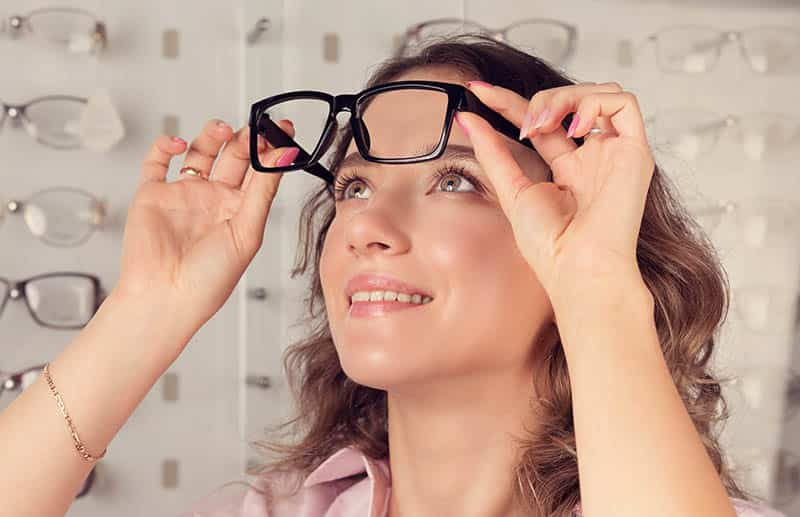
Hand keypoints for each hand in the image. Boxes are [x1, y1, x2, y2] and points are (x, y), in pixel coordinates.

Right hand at [113, 118, 297, 338]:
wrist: (165, 298)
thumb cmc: (209, 279)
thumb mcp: (247, 232)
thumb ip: (262, 192)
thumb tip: (282, 157)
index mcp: (239, 211)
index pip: (259, 172)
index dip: (271, 149)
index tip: (283, 126)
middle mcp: (213, 200)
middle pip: (232, 157)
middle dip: (245, 138)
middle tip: (255, 124)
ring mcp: (183, 195)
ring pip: (199, 153)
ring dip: (210, 136)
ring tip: (222, 129)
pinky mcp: (152, 194)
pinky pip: (156, 161)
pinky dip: (164, 145)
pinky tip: (177, 143)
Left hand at [454, 82, 654, 312]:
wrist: (578, 268)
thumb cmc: (549, 244)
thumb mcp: (511, 189)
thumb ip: (492, 151)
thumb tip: (466, 119)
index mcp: (568, 169)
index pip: (540, 122)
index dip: (510, 101)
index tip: (477, 90)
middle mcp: (593, 158)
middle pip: (569, 102)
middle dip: (539, 100)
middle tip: (524, 127)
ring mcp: (614, 153)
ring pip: (598, 94)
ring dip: (564, 98)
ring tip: (542, 125)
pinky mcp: (634, 152)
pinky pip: (624, 103)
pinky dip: (595, 102)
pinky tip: (573, 127)